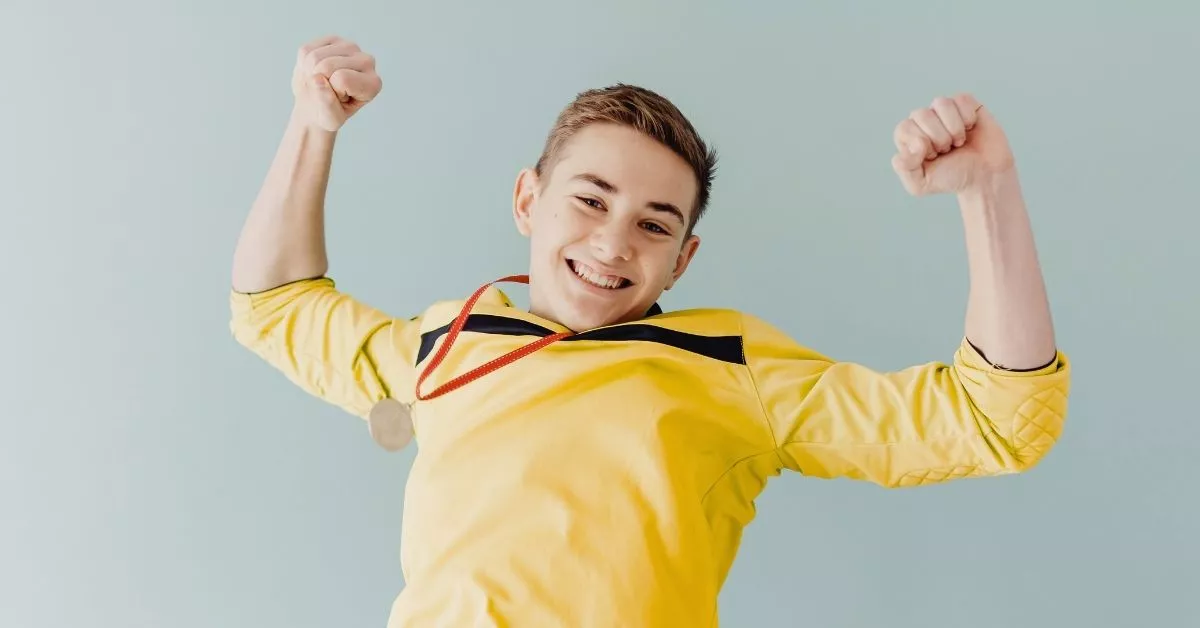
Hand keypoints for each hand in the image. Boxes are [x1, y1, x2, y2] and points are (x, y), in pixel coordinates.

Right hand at [290, 35, 381, 131]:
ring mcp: (351, 47)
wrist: (317, 105)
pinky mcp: (334, 39)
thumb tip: (317, 79)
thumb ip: (327, 104)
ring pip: (314, 57)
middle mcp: (367, 61)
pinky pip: (306, 50)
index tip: (340, 99)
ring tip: (320, 82)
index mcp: (373, 83)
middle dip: (318, 82)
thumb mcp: (329, 119)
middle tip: (327, 91)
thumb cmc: (327, 114)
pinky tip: (315, 71)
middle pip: (326, 66)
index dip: (333, 92)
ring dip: (310, 73)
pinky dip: (304, 64)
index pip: (342, 79)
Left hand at [891, 94, 1014, 195]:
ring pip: (941, 103)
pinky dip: (968, 117)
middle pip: (921, 114)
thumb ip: (904, 168)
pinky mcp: (965, 104)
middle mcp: (923, 120)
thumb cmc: (951, 179)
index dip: (921, 144)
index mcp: (908, 137)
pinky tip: (970, 128)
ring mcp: (944, 111)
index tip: (933, 156)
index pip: (904, 128)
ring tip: (958, 141)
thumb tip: (914, 145)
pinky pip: (961, 99)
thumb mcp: (920, 185)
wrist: (984, 177)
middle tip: (947, 150)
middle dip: (939, 138)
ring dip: (954, 128)